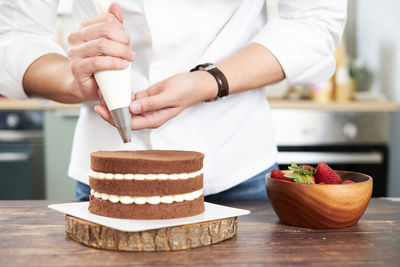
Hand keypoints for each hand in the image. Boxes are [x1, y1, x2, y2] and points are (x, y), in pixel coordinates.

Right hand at [67, 3, 134, 101]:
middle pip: (105, 30)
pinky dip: (113, 63)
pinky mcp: (77, 68)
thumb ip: (113, 25)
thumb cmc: (100, 65)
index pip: (106, 20)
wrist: (89, 86)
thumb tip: (115, 6)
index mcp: (84, 29)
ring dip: (120, 52)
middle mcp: (76, 38)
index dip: (121, 30)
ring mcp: (75, 53)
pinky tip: (122, 65)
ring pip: (101, 45)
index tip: (127, 42)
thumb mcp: (109, 43)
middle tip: (130, 53)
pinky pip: (97, 62)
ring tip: (128, 59)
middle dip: (123, 41)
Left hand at [95, 71, 217, 129]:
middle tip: (99, 101)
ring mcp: (146, 107)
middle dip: (110, 111)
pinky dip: (122, 95)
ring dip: (115, 103)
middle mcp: (148, 116)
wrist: (195, 83)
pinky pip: (130, 99)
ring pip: (125, 109)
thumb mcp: (169, 96)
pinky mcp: (145, 98)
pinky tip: (113, 89)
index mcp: (154, 119)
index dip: (115, 119)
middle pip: (124, 118)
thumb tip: (133, 109)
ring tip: (103, 94)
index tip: (103, 110)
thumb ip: (151, 104)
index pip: (130, 124)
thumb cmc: (186, 91)